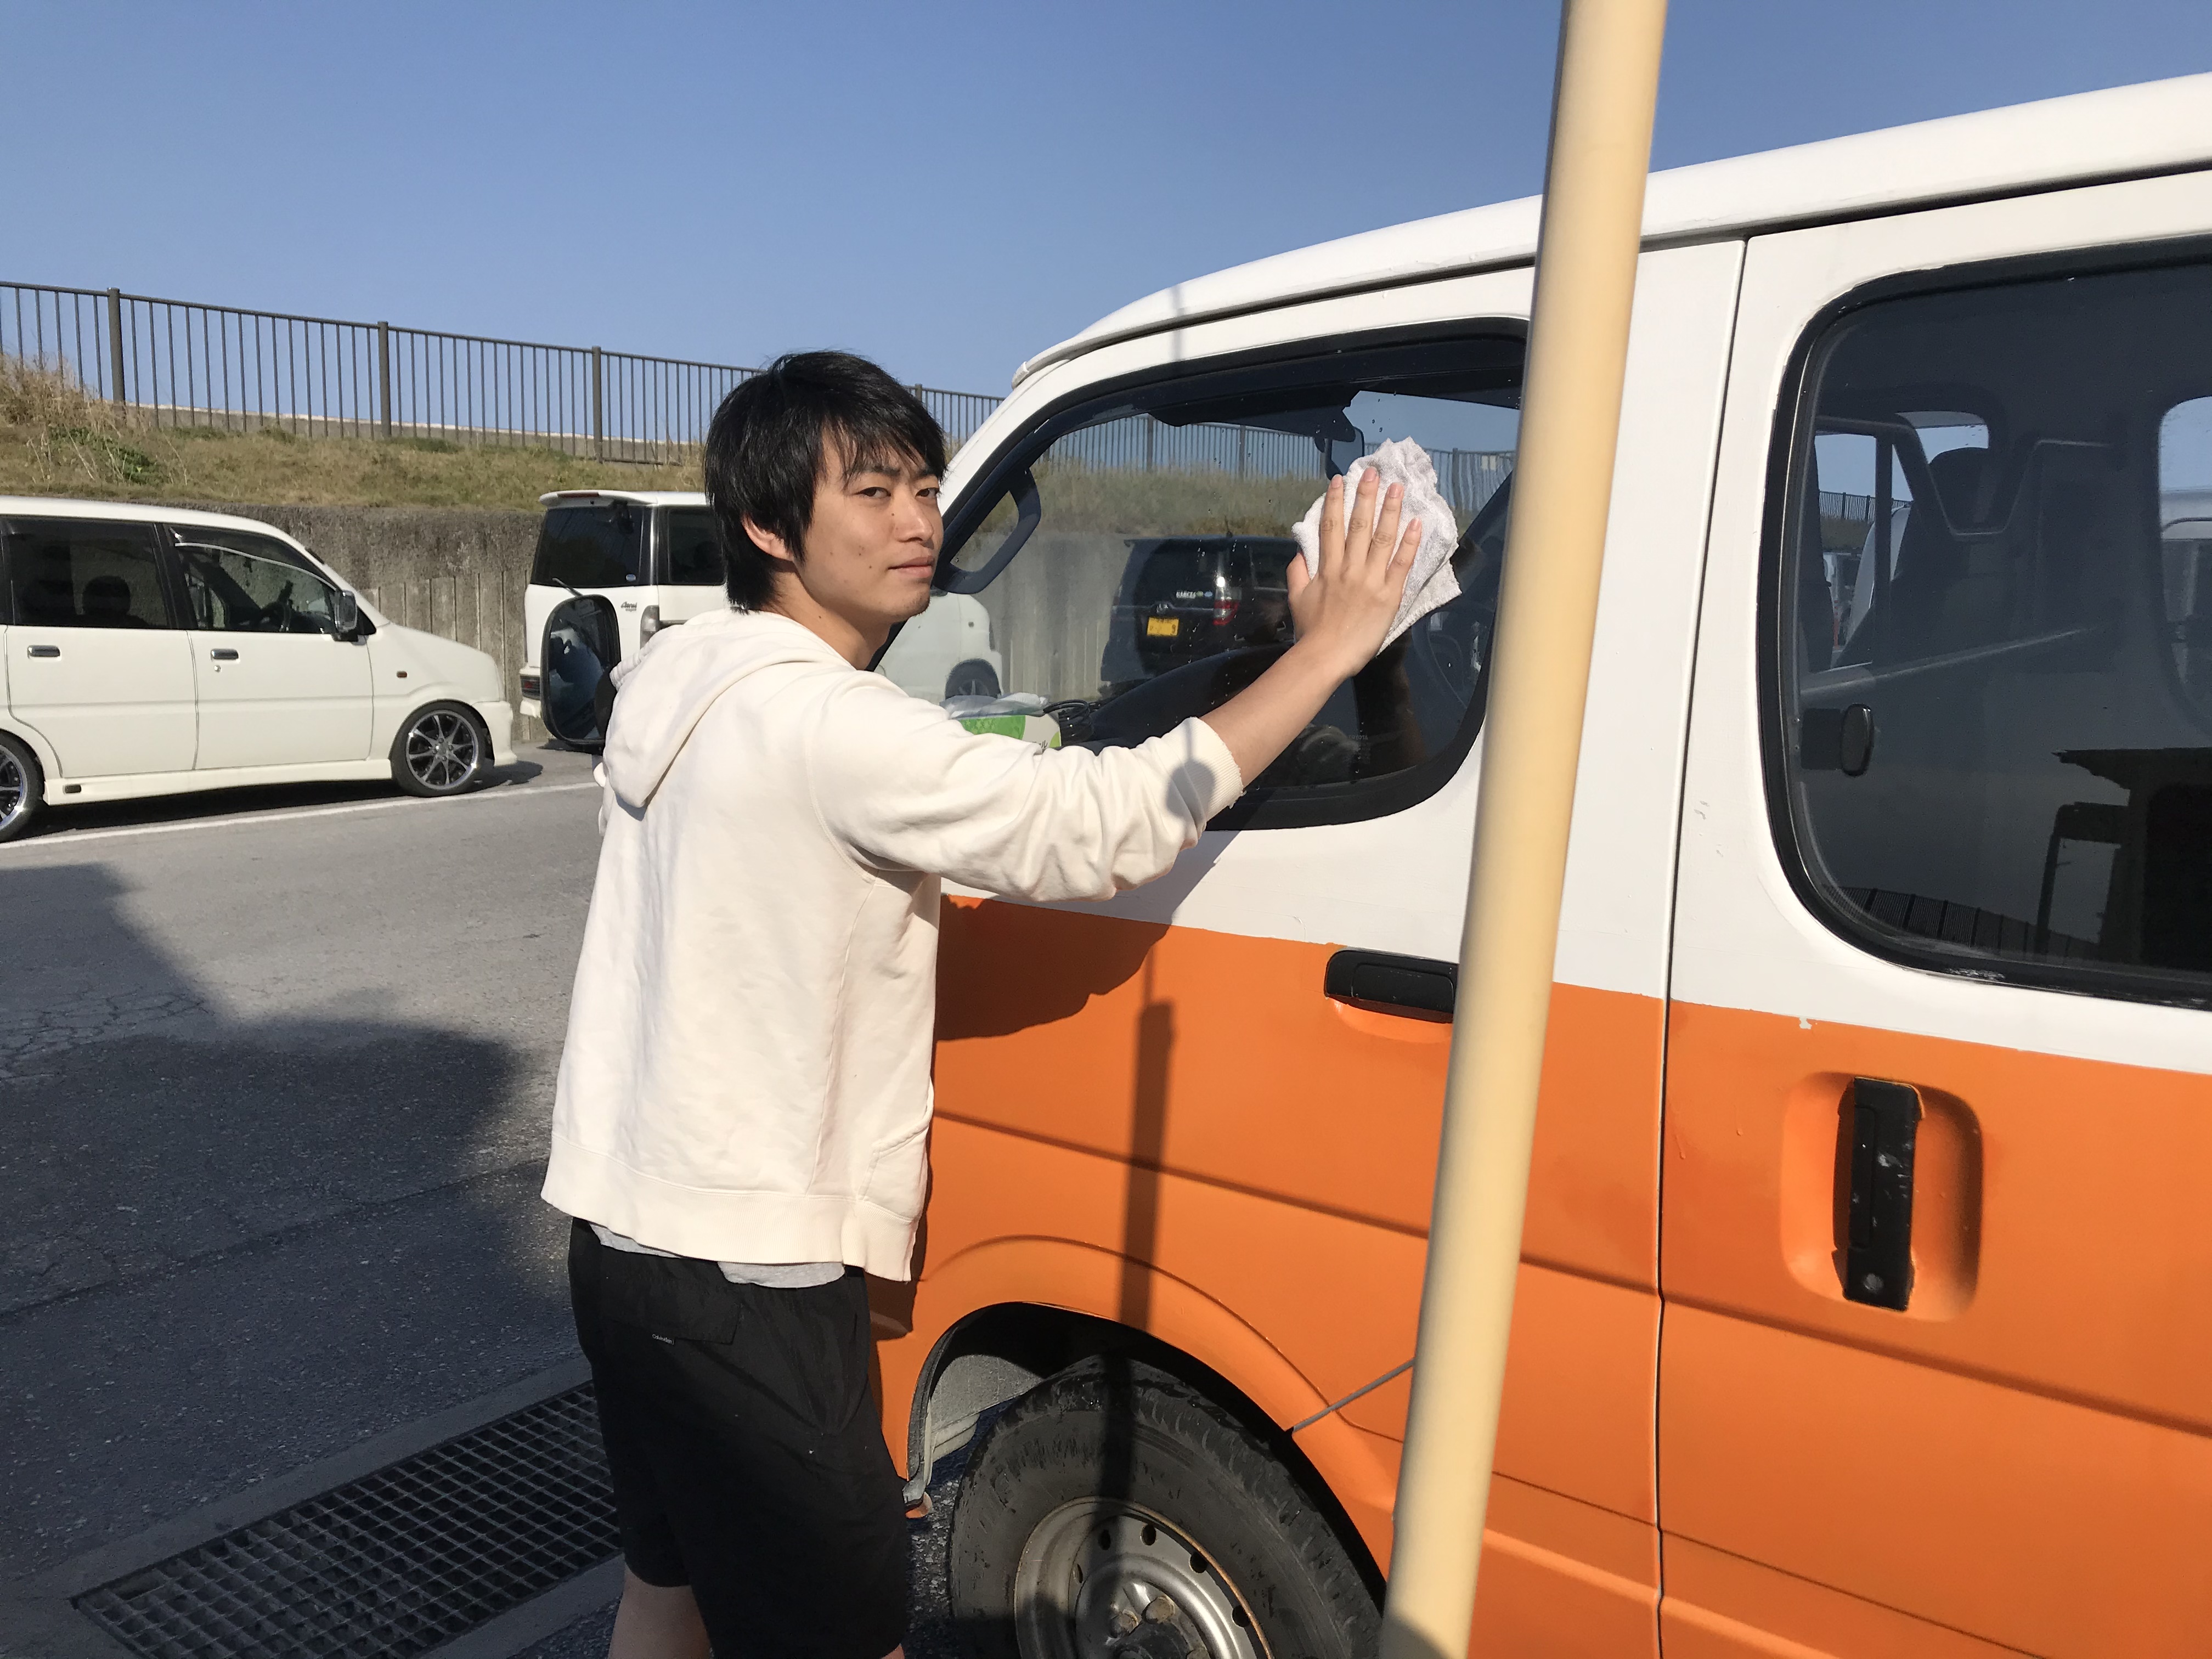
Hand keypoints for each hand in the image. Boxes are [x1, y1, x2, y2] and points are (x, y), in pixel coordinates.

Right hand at [1286, 469, 1422, 678]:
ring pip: (1382, 538)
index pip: (1331, 526)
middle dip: (1366, 496)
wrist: (1326, 657)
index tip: (1339, 480)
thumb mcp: (1297, 598)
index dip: (1334, 501)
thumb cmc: (1311, 631)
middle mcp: (1350, 568)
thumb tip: (1301, 552)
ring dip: (1390, 510)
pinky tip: (1416, 523)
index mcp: (1327, 568)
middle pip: (1359, 525)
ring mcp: (1371, 580)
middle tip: (1373, 472)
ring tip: (1398, 488)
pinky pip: (1401, 564)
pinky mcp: (1389, 595)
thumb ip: (1298, 572)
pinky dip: (1409, 542)